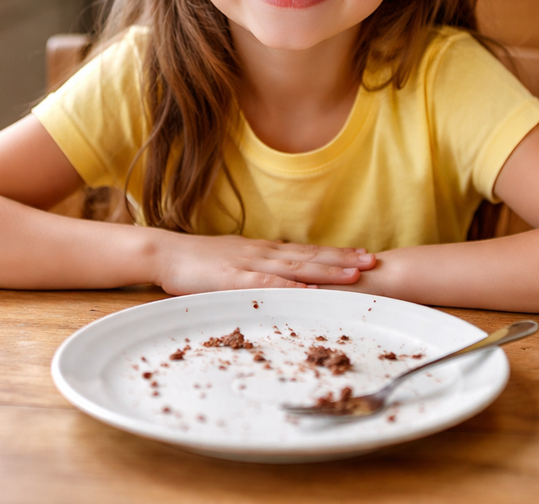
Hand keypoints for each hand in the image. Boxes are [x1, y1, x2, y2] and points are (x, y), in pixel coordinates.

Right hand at [153, 232, 375, 295]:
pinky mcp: (233, 277)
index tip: (363, 256)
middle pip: (310, 256)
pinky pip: (266, 281)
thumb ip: (257, 270)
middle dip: (343, 260)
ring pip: (296, 266)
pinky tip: (308, 287)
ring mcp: (250, 263)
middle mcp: (263, 253)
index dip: (336, 254)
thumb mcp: (234, 263)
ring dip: (327, 269)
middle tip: (373, 262)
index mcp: (264, 251)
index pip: (307, 251)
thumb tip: (280, 279)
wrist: (166, 252)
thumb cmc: (198, 262)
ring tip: (355, 273)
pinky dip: (289, 284)